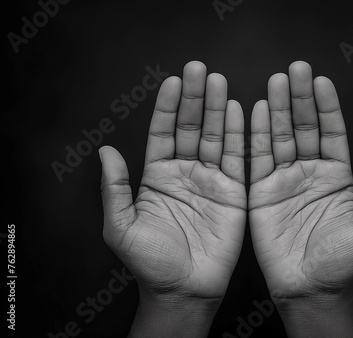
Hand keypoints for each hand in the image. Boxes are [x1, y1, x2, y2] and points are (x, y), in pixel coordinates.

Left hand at [99, 61, 245, 336]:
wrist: (183, 290)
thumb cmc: (151, 263)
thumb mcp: (121, 227)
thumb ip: (115, 188)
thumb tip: (105, 152)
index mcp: (157, 176)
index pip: (163, 132)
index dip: (168, 107)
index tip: (173, 81)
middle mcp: (185, 172)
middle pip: (190, 127)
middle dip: (195, 98)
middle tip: (200, 69)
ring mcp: (211, 180)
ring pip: (214, 136)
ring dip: (217, 109)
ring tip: (219, 82)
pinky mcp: (234, 192)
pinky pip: (236, 159)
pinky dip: (239, 135)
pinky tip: (239, 111)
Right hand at [249, 61, 352, 336]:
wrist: (311, 290)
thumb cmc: (344, 263)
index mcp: (337, 177)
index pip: (332, 132)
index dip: (327, 106)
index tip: (321, 80)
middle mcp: (310, 173)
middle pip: (304, 127)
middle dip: (300, 97)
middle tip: (295, 69)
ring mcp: (284, 181)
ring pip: (280, 137)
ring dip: (279, 108)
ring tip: (276, 81)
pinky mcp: (261, 192)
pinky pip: (258, 159)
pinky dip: (256, 135)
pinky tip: (258, 111)